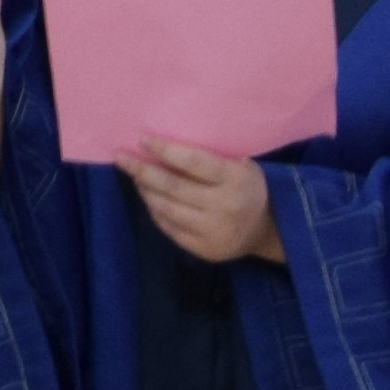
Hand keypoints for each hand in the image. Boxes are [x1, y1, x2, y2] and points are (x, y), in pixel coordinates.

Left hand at [128, 137, 281, 266]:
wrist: (267, 228)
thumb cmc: (247, 186)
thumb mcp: (239, 164)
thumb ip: (209, 157)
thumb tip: (162, 144)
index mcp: (236, 179)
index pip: (194, 162)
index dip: (165, 150)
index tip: (142, 140)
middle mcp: (225, 206)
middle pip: (174, 187)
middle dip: (143, 170)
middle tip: (122, 158)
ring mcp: (214, 231)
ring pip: (167, 209)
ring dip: (146, 191)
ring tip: (135, 176)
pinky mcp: (205, 250)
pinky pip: (170, 229)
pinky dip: (156, 211)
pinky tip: (149, 198)